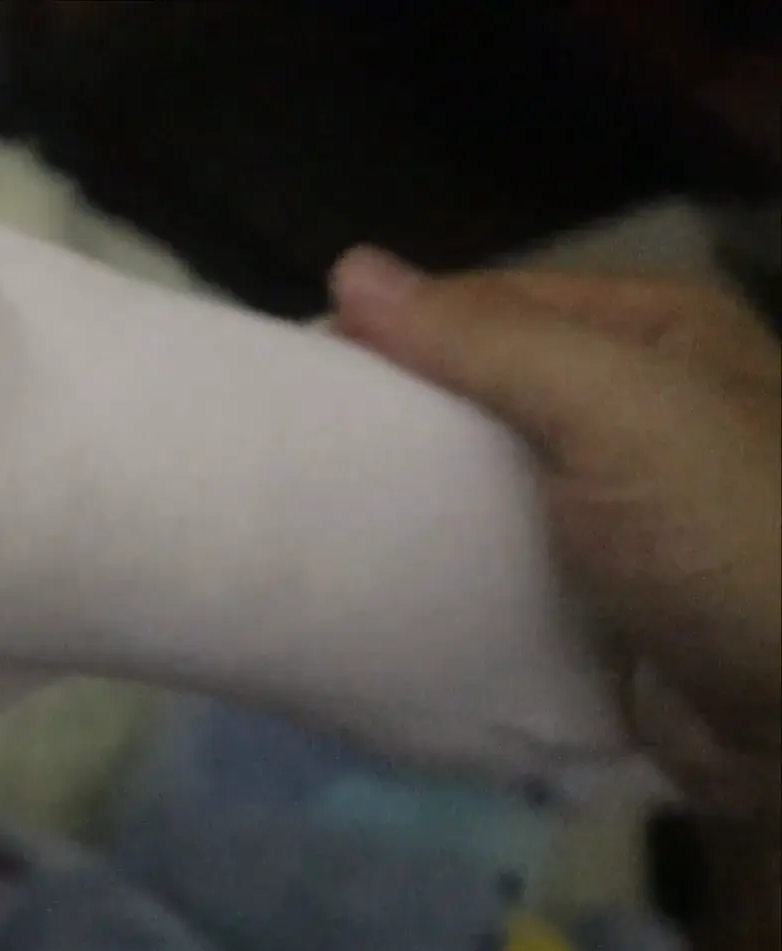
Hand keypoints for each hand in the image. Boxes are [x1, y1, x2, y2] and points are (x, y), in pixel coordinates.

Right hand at [330, 250, 780, 815]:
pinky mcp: (596, 603)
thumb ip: (487, 341)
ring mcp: (617, 514)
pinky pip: (496, 570)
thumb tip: (350, 268)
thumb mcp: (618, 409)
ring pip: (481, 486)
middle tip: (295, 454)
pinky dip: (441, 576)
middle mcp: (639, 411)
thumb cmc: (733, 537)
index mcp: (657, 336)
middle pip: (481, 394)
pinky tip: (373, 584)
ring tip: (312, 520)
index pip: (491, 305)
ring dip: (410, 506)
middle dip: (397, 422)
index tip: (299, 377)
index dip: (398, 331)